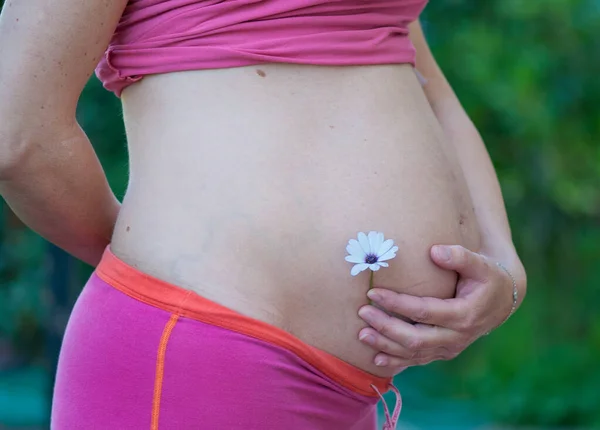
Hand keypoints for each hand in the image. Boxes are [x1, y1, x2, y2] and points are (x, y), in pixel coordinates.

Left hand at [357, 244, 525, 369]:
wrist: (501, 301)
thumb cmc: (487, 277)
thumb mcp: (480, 264)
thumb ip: (460, 256)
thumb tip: (434, 251)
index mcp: (464, 315)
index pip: (424, 311)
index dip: (397, 303)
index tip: (374, 293)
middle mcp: (457, 337)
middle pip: (415, 338)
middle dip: (386, 327)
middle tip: (362, 313)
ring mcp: (450, 348)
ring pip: (414, 353)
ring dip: (386, 346)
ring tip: (361, 335)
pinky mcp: (443, 353)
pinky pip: (418, 360)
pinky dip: (397, 361)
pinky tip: (377, 358)